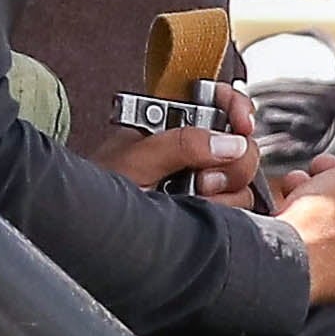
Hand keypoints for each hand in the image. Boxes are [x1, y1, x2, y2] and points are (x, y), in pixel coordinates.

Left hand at [112, 81, 265, 208]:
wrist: (91, 234)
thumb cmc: (99, 192)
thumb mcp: (135, 161)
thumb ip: (180, 145)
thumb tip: (229, 143)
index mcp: (173, 125)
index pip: (218, 101)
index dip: (236, 107)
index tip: (242, 124)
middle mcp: (193, 151)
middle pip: (242, 146)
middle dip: (230, 165)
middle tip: (202, 180)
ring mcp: (202, 183)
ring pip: (242, 182)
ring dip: (224, 195)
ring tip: (191, 198)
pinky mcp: (208, 211)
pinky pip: (239, 209)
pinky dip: (228, 213)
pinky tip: (201, 212)